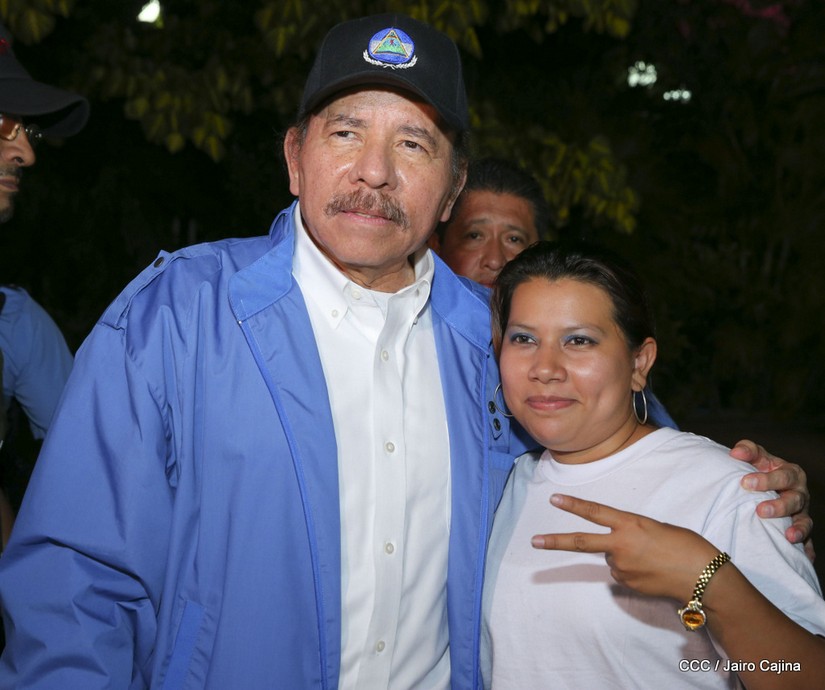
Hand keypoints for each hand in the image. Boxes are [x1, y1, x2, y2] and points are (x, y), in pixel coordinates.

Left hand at [531, 494, 719, 600]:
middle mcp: (620, 546)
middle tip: (534, 541)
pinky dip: (632, 571)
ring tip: (652, 558)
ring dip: (624, 556)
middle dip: (555, 541)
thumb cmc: (687, 546)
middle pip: (581, 542)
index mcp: (630, 524)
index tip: (554, 499)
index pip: (595, 512)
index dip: (573, 505)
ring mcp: (622, 568)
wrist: (704, 578)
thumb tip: (618, 545)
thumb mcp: (657, 528)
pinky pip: (622, 574)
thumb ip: (632, 532)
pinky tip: (651, 571)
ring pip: (612, 558)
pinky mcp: (627, 585)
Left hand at [731, 440, 813, 558]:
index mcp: (791, 473)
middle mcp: (799, 493)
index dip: (766, 479)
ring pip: (804, 522)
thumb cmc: (759, 469)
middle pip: (794, 500)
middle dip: (779, 506)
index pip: (782, 476)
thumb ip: (747, 450)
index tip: (745, 482)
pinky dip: (806, 550)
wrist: (766, 486)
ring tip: (788, 537)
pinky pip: (808, 543)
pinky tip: (804, 559)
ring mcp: (802, 513)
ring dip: (798, 530)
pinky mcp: (802, 531)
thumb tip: (735, 453)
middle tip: (760, 511)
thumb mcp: (756, 456)